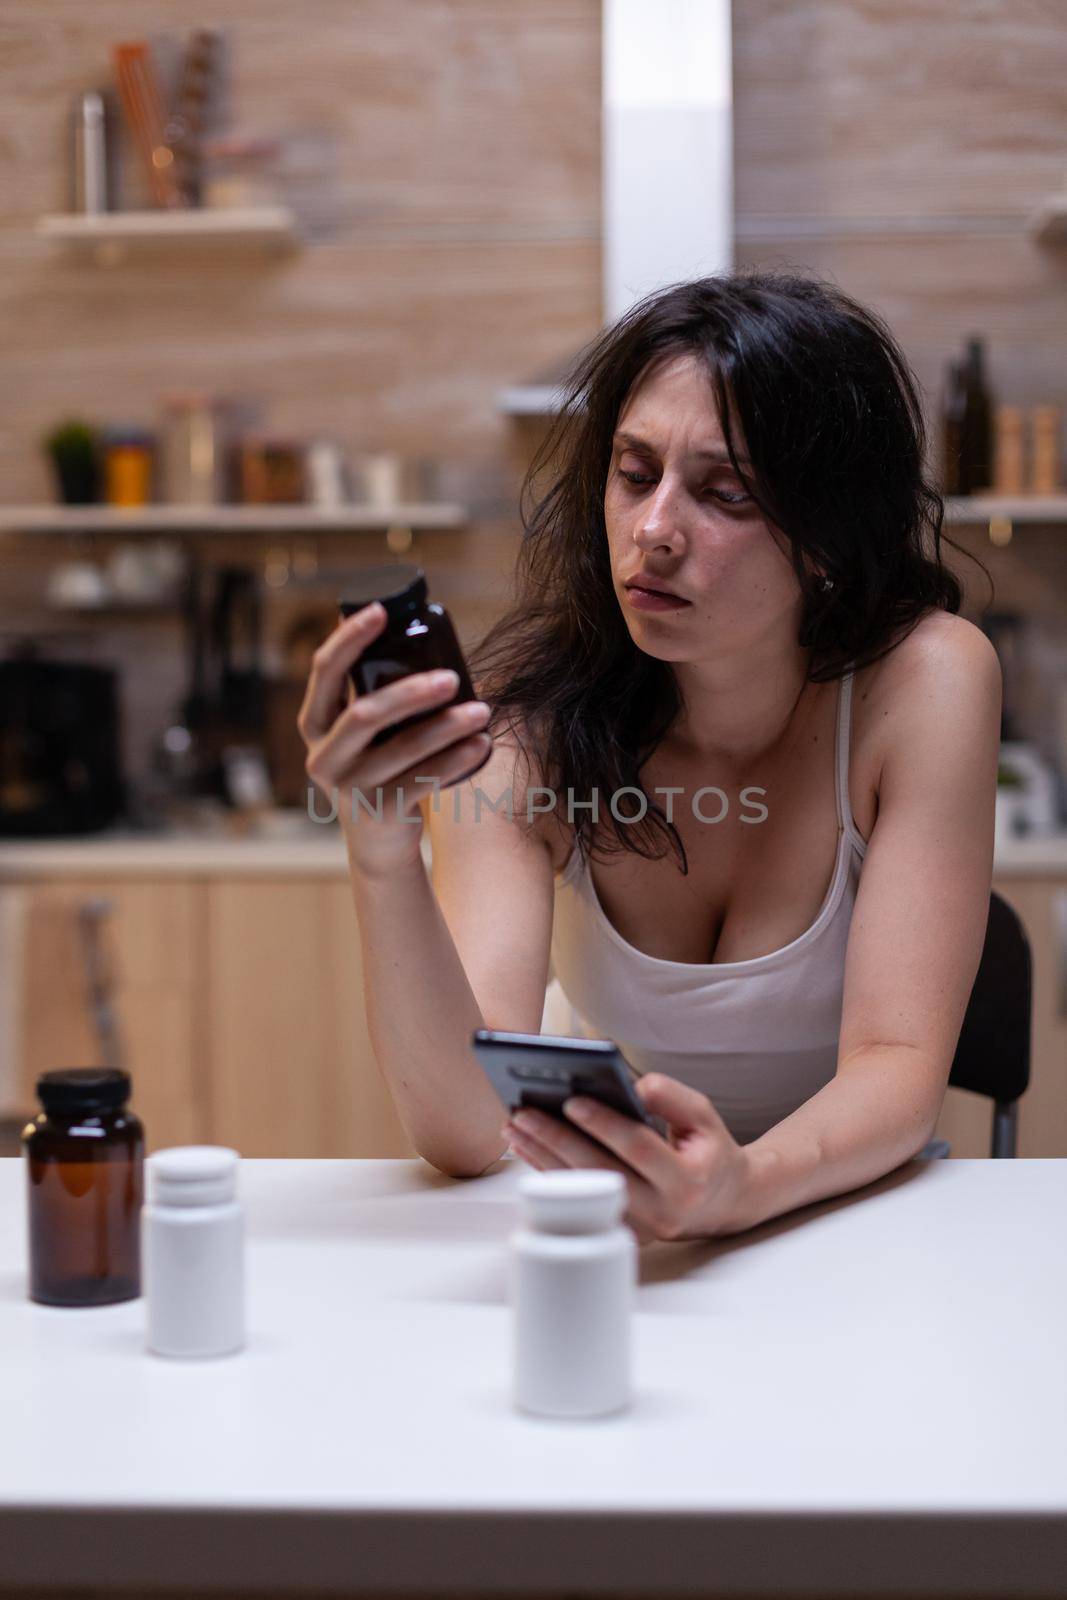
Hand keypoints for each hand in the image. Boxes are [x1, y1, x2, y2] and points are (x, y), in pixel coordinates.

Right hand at [297, 602, 492, 876]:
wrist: (378, 843)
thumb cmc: (378, 768)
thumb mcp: (362, 734)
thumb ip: (374, 694)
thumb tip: (416, 631)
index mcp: (315, 723)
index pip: (324, 671)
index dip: (349, 638)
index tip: (381, 610)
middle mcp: (323, 755)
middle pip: (364, 713)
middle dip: (410, 692)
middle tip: (452, 678)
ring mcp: (349, 787)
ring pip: (402, 748)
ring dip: (446, 726)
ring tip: (483, 711)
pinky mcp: (379, 811)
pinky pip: (423, 780)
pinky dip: (457, 760)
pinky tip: (482, 745)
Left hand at [503, 1073, 751, 1243]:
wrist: (723, 1202)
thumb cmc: (708, 1150)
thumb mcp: (704, 1116)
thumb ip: (672, 1096)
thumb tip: (633, 1085)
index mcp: (688, 1180)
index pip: (638, 1148)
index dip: (604, 1124)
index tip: (572, 1100)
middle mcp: (662, 1211)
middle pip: (599, 1172)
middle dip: (558, 1139)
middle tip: (525, 1111)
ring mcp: (638, 1229)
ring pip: (581, 1190)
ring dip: (543, 1156)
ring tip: (516, 1125)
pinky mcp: (619, 1233)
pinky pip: (578, 1200)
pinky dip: (550, 1172)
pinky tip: (528, 1147)